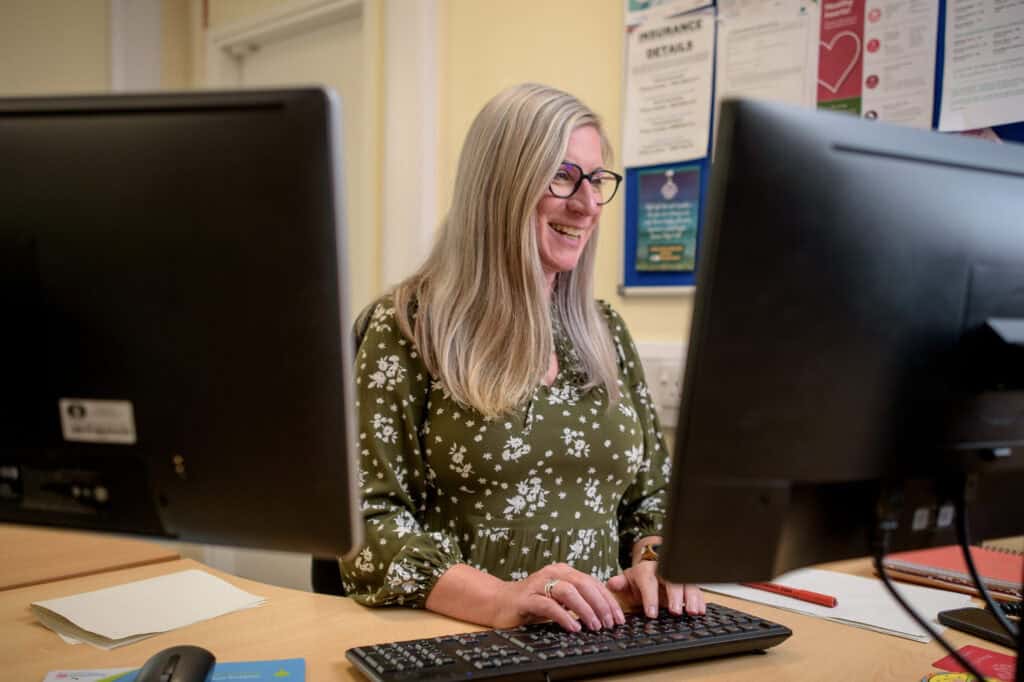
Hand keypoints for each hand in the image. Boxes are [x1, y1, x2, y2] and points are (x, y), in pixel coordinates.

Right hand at [492, 563, 626, 631]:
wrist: (499, 602)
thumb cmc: (532, 601)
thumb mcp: (559, 598)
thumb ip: (577, 599)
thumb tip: (605, 612)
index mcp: (563, 571)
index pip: (592, 582)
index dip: (608, 599)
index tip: (619, 617)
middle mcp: (552, 573)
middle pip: (583, 584)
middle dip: (600, 604)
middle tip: (610, 623)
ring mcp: (538, 584)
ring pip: (568, 592)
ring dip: (585, 609)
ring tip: (595, 626)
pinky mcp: (527, 598)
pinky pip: (549, 605)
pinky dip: (564, 616)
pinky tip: (573, 627)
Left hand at [607, 560, 705, 618]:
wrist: (654, 563)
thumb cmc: (641, 576)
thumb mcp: (628, 578)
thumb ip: (620, 583)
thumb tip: (611, 584)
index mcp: (646, 571)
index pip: (648, 582)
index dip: (650, 598)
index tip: (651, 614)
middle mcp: (664, 571)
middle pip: (671, 581)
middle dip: (674, 596)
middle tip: (674, 612)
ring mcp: (678, 576)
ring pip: (687, 584)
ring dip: (690, 598)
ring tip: (692, 612)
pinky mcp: (688, 582)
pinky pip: (696, 588)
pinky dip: (700, 600)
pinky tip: (701, 610)